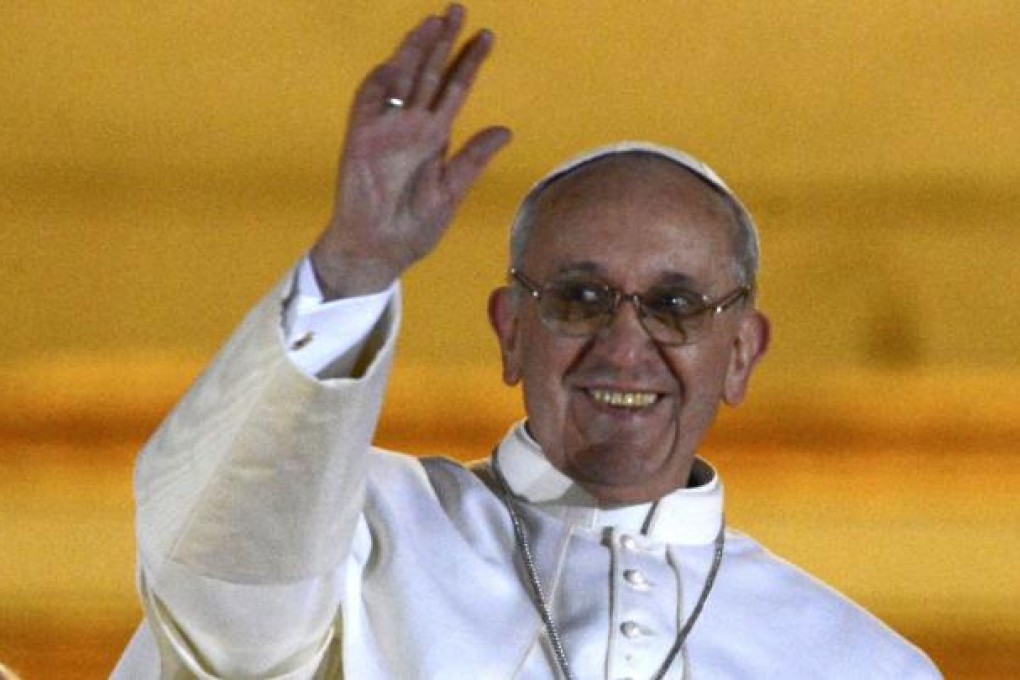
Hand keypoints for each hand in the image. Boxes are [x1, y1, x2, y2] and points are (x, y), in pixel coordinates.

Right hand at [310, 4, 510, 298]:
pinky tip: (394, 61)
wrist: (379, 250)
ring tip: (432, 23)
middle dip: (442, 42)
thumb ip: (473, 160)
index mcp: (435, 138)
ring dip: (413, 52)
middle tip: (458, 9)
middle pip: (428, 74)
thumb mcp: (452, 193)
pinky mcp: (360, 140)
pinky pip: (368, 103)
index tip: (487, 37)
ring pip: (400, 80)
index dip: (469, 63)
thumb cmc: (414, 228)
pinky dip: (379, 82)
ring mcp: (385, 130)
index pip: (455, 90)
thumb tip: (504, 130)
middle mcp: (411, 127)